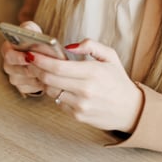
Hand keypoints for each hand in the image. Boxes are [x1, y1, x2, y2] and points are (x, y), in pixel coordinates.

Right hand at [0, 21, 45, 95]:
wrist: (39, 53)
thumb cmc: (33, 40)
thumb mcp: (30, 29)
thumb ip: (27, 28)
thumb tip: (27, 31)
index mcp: (7, 49)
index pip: (8, 54)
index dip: (18, 57)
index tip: (28, 56)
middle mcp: (8, 64)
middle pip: (14, 69)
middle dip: (28, 68)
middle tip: (40, 66)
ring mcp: (14, 76)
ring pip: (23, 80)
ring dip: (35, 76)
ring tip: (47, 71)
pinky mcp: (22, 86)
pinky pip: (29, 88)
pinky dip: (38, 84)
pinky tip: (46, 79)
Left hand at [26, 39, 143, 132]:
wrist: (130, 109)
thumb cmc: (117, 80)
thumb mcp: (110, 56)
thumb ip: (90, 45)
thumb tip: (68, 46)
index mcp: (92, 72)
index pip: (57, 66)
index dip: (40, 60)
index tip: (31, 54)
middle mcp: (85, 90)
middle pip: (49, 79)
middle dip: (36, 69)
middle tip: (31, 62)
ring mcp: (80, 105)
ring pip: (50, 91)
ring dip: (44, 81)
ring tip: (44, 72)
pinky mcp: (77, 116)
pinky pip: (58, 102)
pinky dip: (55, 93)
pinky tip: (58, 86)